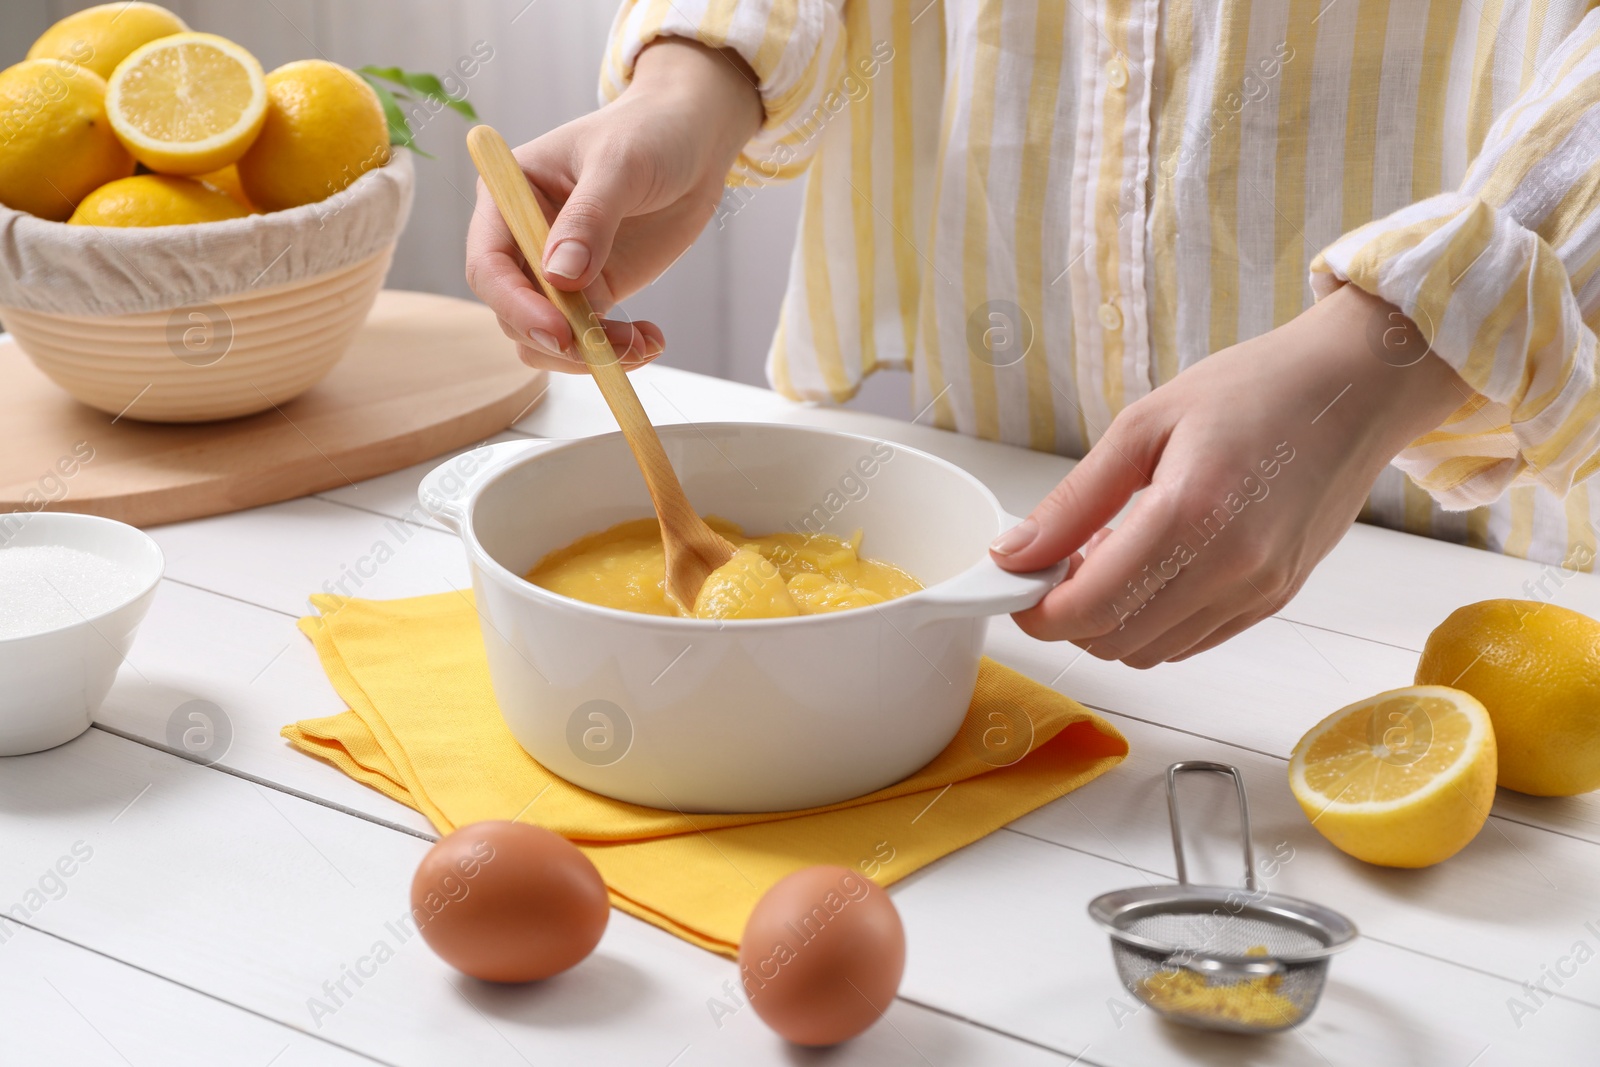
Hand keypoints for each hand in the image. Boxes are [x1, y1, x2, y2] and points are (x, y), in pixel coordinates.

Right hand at [465, 38, 761, 372]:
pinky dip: (616, 351)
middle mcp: (523, 240)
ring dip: (589, 354)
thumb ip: (590, 218)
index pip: (489, 265)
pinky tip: (650, 339)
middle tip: (612, 347)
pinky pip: (588, 339)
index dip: (516, 304)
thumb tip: (559, 276)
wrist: (692, 141)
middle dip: (560, 339)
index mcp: (509, 197)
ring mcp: (557, 272)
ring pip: (548, 337)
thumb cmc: (648, 133)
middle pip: (513, 313)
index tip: (560, 330)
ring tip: (641, 343)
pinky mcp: (593, 291)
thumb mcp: (620, 165)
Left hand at [990, 285, 1466, 666]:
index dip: (1037, 611)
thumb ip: (1074, 501)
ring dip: (1112, 620)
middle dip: (1070, 616)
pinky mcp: (1277, 598)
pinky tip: (1153, 566)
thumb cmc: (1256, 389)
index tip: (1016, 586)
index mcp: (1192, 514)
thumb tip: (1014, 552)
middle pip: (1116, 640)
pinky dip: (1155, 620)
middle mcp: (1232, 567)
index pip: (1090, 608)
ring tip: (1111, 554)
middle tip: (1062, 560)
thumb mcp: (1143, 425)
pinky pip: (1193, 640)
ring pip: (1152, 651)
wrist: (1358, 387)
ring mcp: (1260, 590)